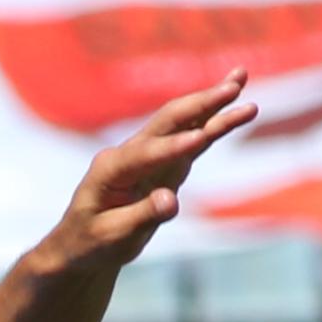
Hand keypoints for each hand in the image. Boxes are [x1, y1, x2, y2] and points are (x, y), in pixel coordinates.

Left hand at [40, 76, 258, 273]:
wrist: (81, 243)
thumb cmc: (91, 242)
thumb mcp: (113, 236)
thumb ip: (142, 216)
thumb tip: (171, 202)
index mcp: (109, 169)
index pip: (146, 154)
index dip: (173, 147)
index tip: (201, 139)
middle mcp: (129, 153)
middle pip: (168, 121)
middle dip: (201, 103)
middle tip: (233, 87)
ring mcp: (148, 154)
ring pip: (183, 123)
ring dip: (213, 103)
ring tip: (240, 79)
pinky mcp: (164, 163)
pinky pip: (192, 138)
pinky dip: (214, 122)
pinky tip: (236, 106)